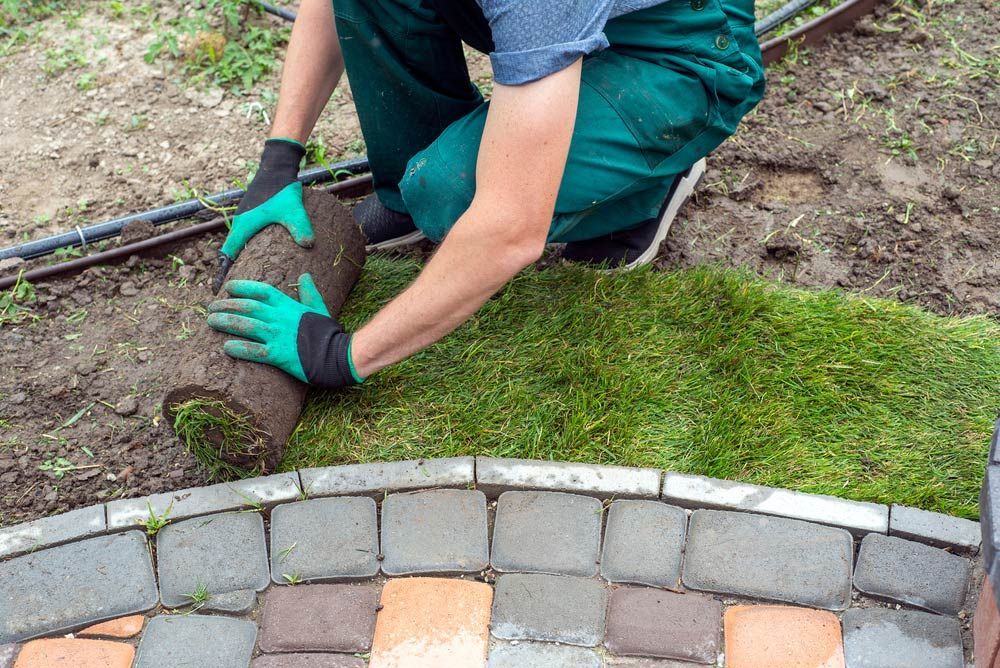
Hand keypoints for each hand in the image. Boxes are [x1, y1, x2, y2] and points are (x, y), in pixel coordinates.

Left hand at [207, 274, 363, 387]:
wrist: (338, 355)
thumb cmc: (329, 333)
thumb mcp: (320, 308)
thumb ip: (309, 292)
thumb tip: (305, 276)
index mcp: (289, 306)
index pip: (261, 291)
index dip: (243, 287)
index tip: (228, 288)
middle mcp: (280, 318)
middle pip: (247, 307)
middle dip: (226, 305)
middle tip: (211, 308)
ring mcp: (279, 336)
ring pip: (246, 326)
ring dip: (226, 323)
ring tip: (211, 322)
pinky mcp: (279, 355)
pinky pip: (254, 351)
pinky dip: (239, 348)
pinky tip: (226, 347)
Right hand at [213, 138, 314, 292]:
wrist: (278, 170)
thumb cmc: (282, 190)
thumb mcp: (293, 210)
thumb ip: (300, 227)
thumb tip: (308, 244)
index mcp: (244, 227)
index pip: (227, 256)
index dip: (222, 274)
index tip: (217, 292)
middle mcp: (240, 226)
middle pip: (229, 255)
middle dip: (228, 274)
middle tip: (229, 297)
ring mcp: (245, 222)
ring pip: (236, 248)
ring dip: (235, 264)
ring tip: (240, 285)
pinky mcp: (252, 219)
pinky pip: (244, 241)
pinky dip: (244, 253)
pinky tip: (254, 264)